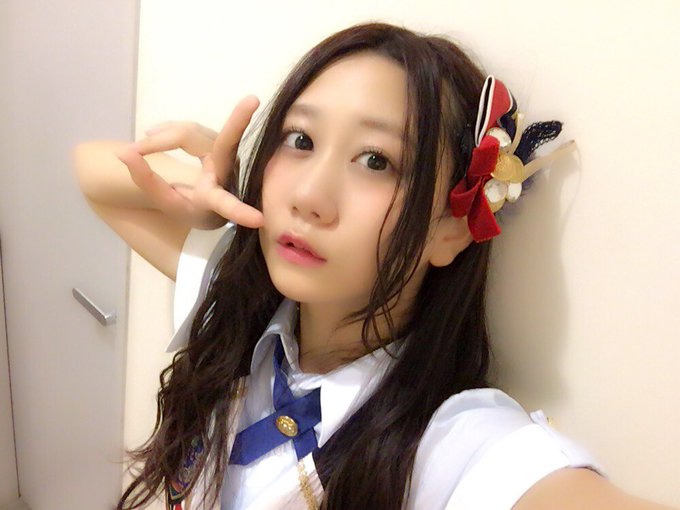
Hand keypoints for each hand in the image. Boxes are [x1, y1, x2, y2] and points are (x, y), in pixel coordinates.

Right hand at [115, 95, 263, 229]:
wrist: (210, 204)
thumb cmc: (190, 208)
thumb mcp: (166, 202)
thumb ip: (146, 181)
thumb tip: (123, 153)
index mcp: (215, 198)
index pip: (226, 203)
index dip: (240, 212)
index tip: (259, 220)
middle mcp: (227, 174)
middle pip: (226, 145)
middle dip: (237, 123)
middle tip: (252, 100)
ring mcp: (227, 155)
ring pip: (193, 133)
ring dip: (165, 136)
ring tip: (141, 145)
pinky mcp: (223, 143)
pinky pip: (191, 129)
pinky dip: (169, 131)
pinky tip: (151, 134)